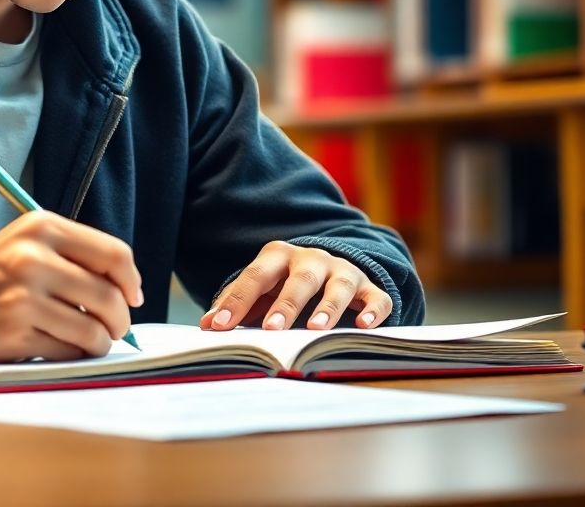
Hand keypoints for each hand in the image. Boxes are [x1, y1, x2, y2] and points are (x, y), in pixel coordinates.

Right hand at [0, 211, 142, 361]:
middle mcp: (32, 257)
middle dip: (121, 319)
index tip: (134, 295)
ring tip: (92, 339)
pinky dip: (74, 354)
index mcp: (42, 226)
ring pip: (92, 330)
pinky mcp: (13, 333)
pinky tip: (63, 346)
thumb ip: (75, 254)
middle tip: (117, 327)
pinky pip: (67, 351)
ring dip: (100, 341)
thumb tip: (128, 288)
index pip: (113, 253)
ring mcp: (22, 297)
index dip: (131, 279)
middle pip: (108, 296)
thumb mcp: (28, 242)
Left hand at [198, 242, 391, 332]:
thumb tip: (209, 325)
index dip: (237, 301)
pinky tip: (363, 326)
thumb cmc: (284, 284)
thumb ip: (237, 303)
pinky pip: (375, 297)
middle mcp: (312, 259)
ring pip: (338, 286)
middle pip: (300, 279)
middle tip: (271, 329)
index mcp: (278, 256)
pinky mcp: (368, 287)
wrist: (328, 268)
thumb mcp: (261, 288)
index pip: (256, 276)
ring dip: (328, 307)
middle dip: (286, 304)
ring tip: (316, 330)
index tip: (219, 327)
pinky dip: (372, 311)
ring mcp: (342, 271)